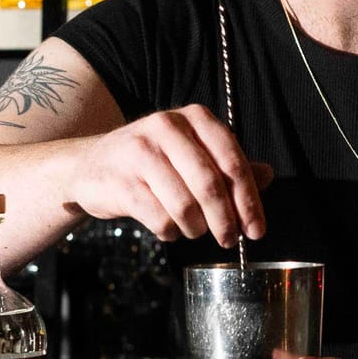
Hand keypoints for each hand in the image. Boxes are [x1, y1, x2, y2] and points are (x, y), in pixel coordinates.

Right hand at [69, 104, 271, 247]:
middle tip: (230, 240)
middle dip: (225, 220)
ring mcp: (140, 152)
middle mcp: (166, 127)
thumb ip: (228, 165)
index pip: (232, 160)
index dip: (248, 199)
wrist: (90, 166)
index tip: (257, 229)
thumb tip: (267, 175)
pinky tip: (169, 228)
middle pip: (209, 184)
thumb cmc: (152, 162)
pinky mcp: (120, 181)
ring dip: (195, 228)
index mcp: (194, 118)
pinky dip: (170, 231)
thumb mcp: (193, 154)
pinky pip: (159, 218)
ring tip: (193, 230)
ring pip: (184, 205)